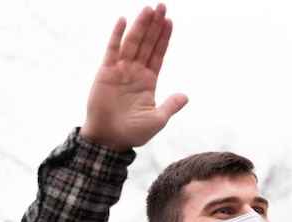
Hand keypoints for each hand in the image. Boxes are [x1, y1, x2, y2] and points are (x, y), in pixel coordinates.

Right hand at [80, 4, 187, 151]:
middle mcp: (135, 72)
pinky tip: (123, 20)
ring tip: (149, 8)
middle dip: (155, 25)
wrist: (110, 139)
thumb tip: (185, 96)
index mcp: (148, 81)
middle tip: (162, 6)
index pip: (158, 54)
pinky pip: (112, 50)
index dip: (164, 38)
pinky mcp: (105, 73)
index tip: (170, 21)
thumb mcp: (158, 119)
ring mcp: (120, 71)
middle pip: (147, 43)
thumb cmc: (133, 133)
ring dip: (141, 26)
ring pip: (132, 43)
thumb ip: (171, 105)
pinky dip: (117, 35)